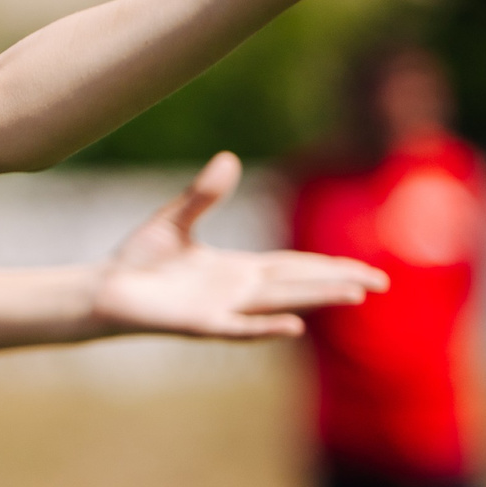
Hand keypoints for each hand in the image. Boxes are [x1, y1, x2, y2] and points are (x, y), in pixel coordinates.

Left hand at [91, 152, 386, 339]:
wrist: (102, 289)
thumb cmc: (137, 260)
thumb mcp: (175, 219)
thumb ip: (203, 194)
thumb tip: (230, 158)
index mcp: (236, 269)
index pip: (295, 266)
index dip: (330, 267)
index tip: (367, 269)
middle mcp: (236, 291)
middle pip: (299, 284)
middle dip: (339, 283)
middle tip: (382, 283)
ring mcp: (221, 309)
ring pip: (280, 303)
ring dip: (316, 299)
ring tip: (357, 295)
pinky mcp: (199, 325)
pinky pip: (238, 328)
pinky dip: (265, 328)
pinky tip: (294, 326)